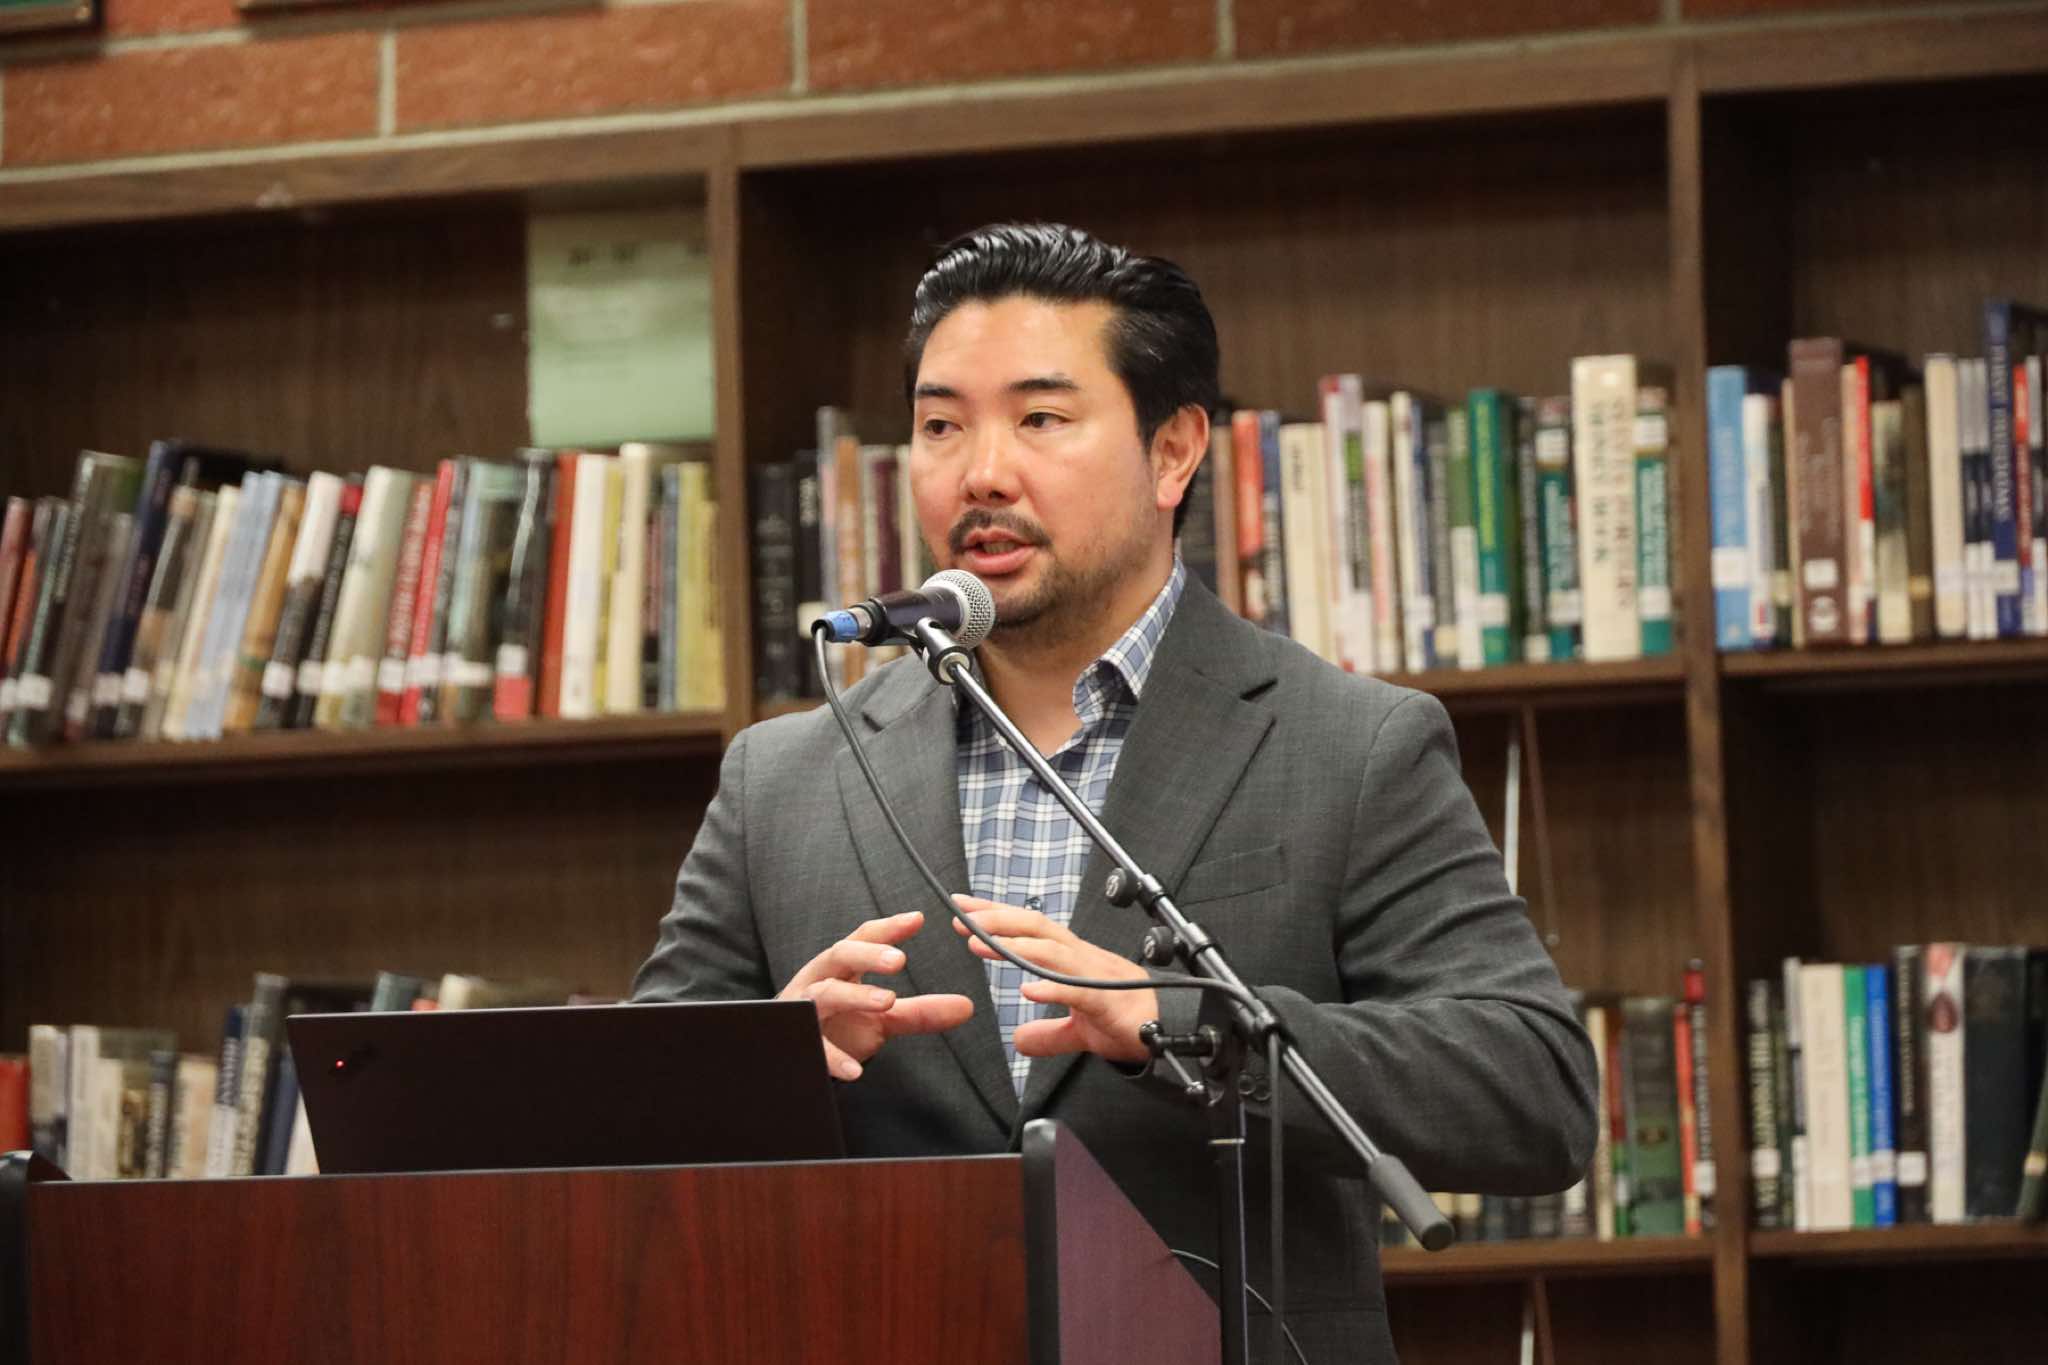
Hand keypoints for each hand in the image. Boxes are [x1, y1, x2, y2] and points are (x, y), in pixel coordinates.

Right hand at [777, 910, 973, 1081]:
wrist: (793, 1054)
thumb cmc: (838, 1026)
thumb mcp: (882, 1017)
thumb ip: (919, 1011)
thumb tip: (967, 1006)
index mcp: (841, 968)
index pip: (863, 939)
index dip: (888, 928)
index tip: (917, 919)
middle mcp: (819, 980)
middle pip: (839, 955)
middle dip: (868, 954)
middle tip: (900, 959)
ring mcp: (804, 1009)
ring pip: (825, 994)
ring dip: (855, 996)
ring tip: (887, 1001)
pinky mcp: (795, 1041)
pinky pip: (813, 1046)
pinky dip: (832, 1057)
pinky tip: (855, 1070)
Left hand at [950, 894, 1158, 1063]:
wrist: (1171, 1030)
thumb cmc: (1129, 1019)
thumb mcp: (1078, 1030)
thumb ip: (1049, 1033)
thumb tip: (1019, 1041)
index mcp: (1073, 959)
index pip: (1030, 928)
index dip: (997, 915)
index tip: (964, 908)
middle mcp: (1081, 958)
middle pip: (1036, 928)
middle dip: (997, 920)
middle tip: (962, 917)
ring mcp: (1094, 976)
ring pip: (1051, 951)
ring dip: (1014, 947)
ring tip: (981, 945)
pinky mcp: (1107, 1001)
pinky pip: (1077, 990)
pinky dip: (1052, 988)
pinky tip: (1029, 989)